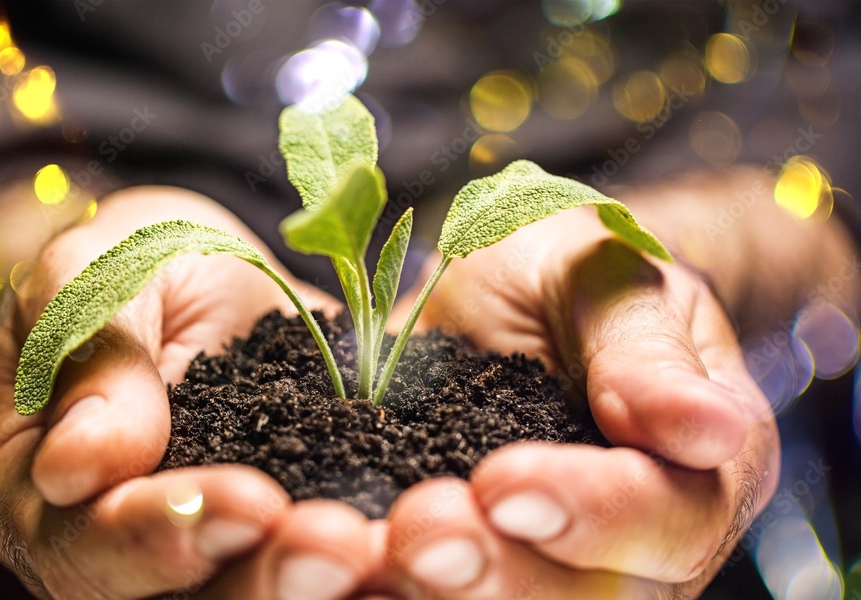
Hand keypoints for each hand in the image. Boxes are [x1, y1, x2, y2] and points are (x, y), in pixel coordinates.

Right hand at [0, 187, 378, 598]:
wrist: (210, 268)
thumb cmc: (133, 261)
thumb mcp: (98, 273)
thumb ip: (87, 355)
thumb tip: (76, 467)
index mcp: (45, 493)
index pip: (91, 543)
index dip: (165, 532)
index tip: (247, 501)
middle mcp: (122, 545)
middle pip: (185, 597)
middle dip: (264, 576)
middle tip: (339, 548)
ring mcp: (210, 546)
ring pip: (259, 589)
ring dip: (324, 580)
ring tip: (389, 550)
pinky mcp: (288, 528)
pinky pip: (326, 552)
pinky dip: (375, 557)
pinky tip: (419, 533)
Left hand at [383, 207, 779, 597]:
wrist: (506, 285)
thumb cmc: (570, 270)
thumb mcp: (605, 277)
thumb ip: (644, 350)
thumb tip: (706, 429)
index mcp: (696, 469)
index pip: (669, 518)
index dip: (593, 513)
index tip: (504, 482)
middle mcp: (634, 543)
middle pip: (584, 596)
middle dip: (498, 571)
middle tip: (419, 530)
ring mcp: (552, 561)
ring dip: (430, 593)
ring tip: (359, 553)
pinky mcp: (475, 559)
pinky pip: (438, 590)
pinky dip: (378, 585)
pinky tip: (340, 558)